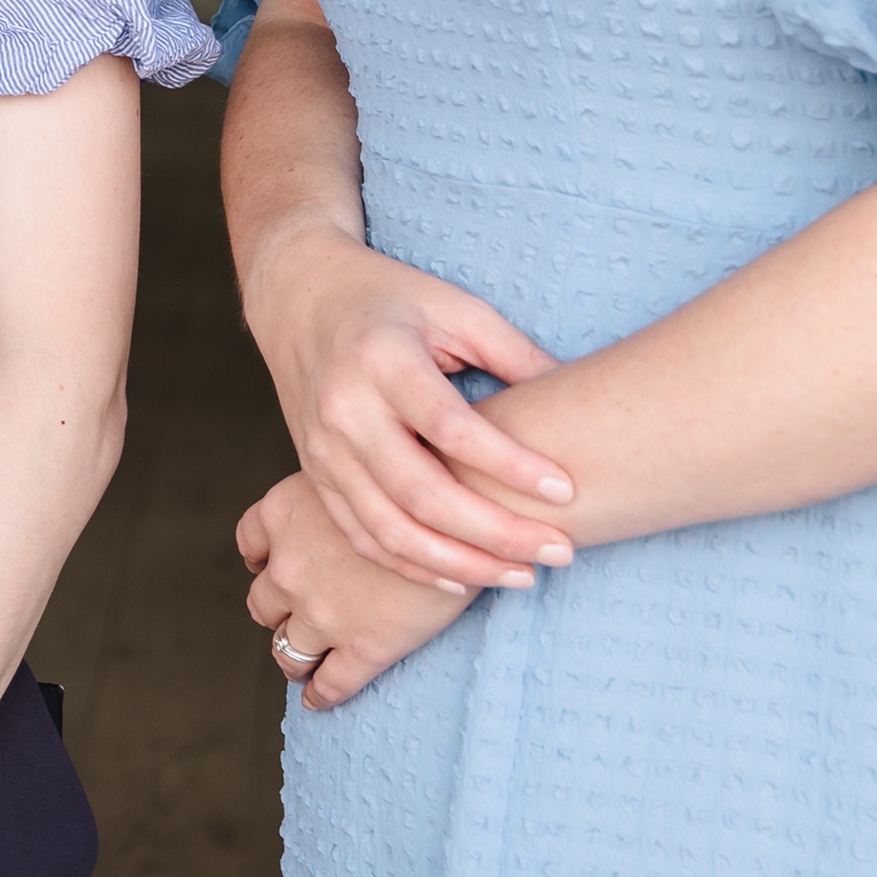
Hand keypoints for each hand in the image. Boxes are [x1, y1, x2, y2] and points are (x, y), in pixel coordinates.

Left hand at [242, 471, 472, 711]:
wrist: (472, 499)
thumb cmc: (423, 469)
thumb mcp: (356, 465)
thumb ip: (336, 489)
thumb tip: (345, 498)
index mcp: (283, 511)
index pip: (250, 543)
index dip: (262, 558)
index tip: (270, 565)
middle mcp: (289, 564)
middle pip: (263, 601)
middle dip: (277, 610)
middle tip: (294, 617)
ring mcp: (321, 611)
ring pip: (286, 650)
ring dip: (291, 656)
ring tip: (303, 665)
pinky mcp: (363, 647)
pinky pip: (329, 683)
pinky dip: (319, 695)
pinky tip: (319, 700)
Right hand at [243, 217, 581, 593]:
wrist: (298, 296)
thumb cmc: (390, 298)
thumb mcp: (455, 307)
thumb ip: (513, 355)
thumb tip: (578, 405)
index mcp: (381, 359)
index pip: (451, 428)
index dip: (510, 466)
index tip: (567, 490)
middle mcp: (345, 410)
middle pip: (422, 494)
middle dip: (497, 533)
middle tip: (560, 550)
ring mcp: (323, 450)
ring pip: (391, 530)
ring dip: (461, 564)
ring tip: (523, 576)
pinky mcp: (315, 476)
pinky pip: (364, 537)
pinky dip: (413, 568)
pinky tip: (464, 580)